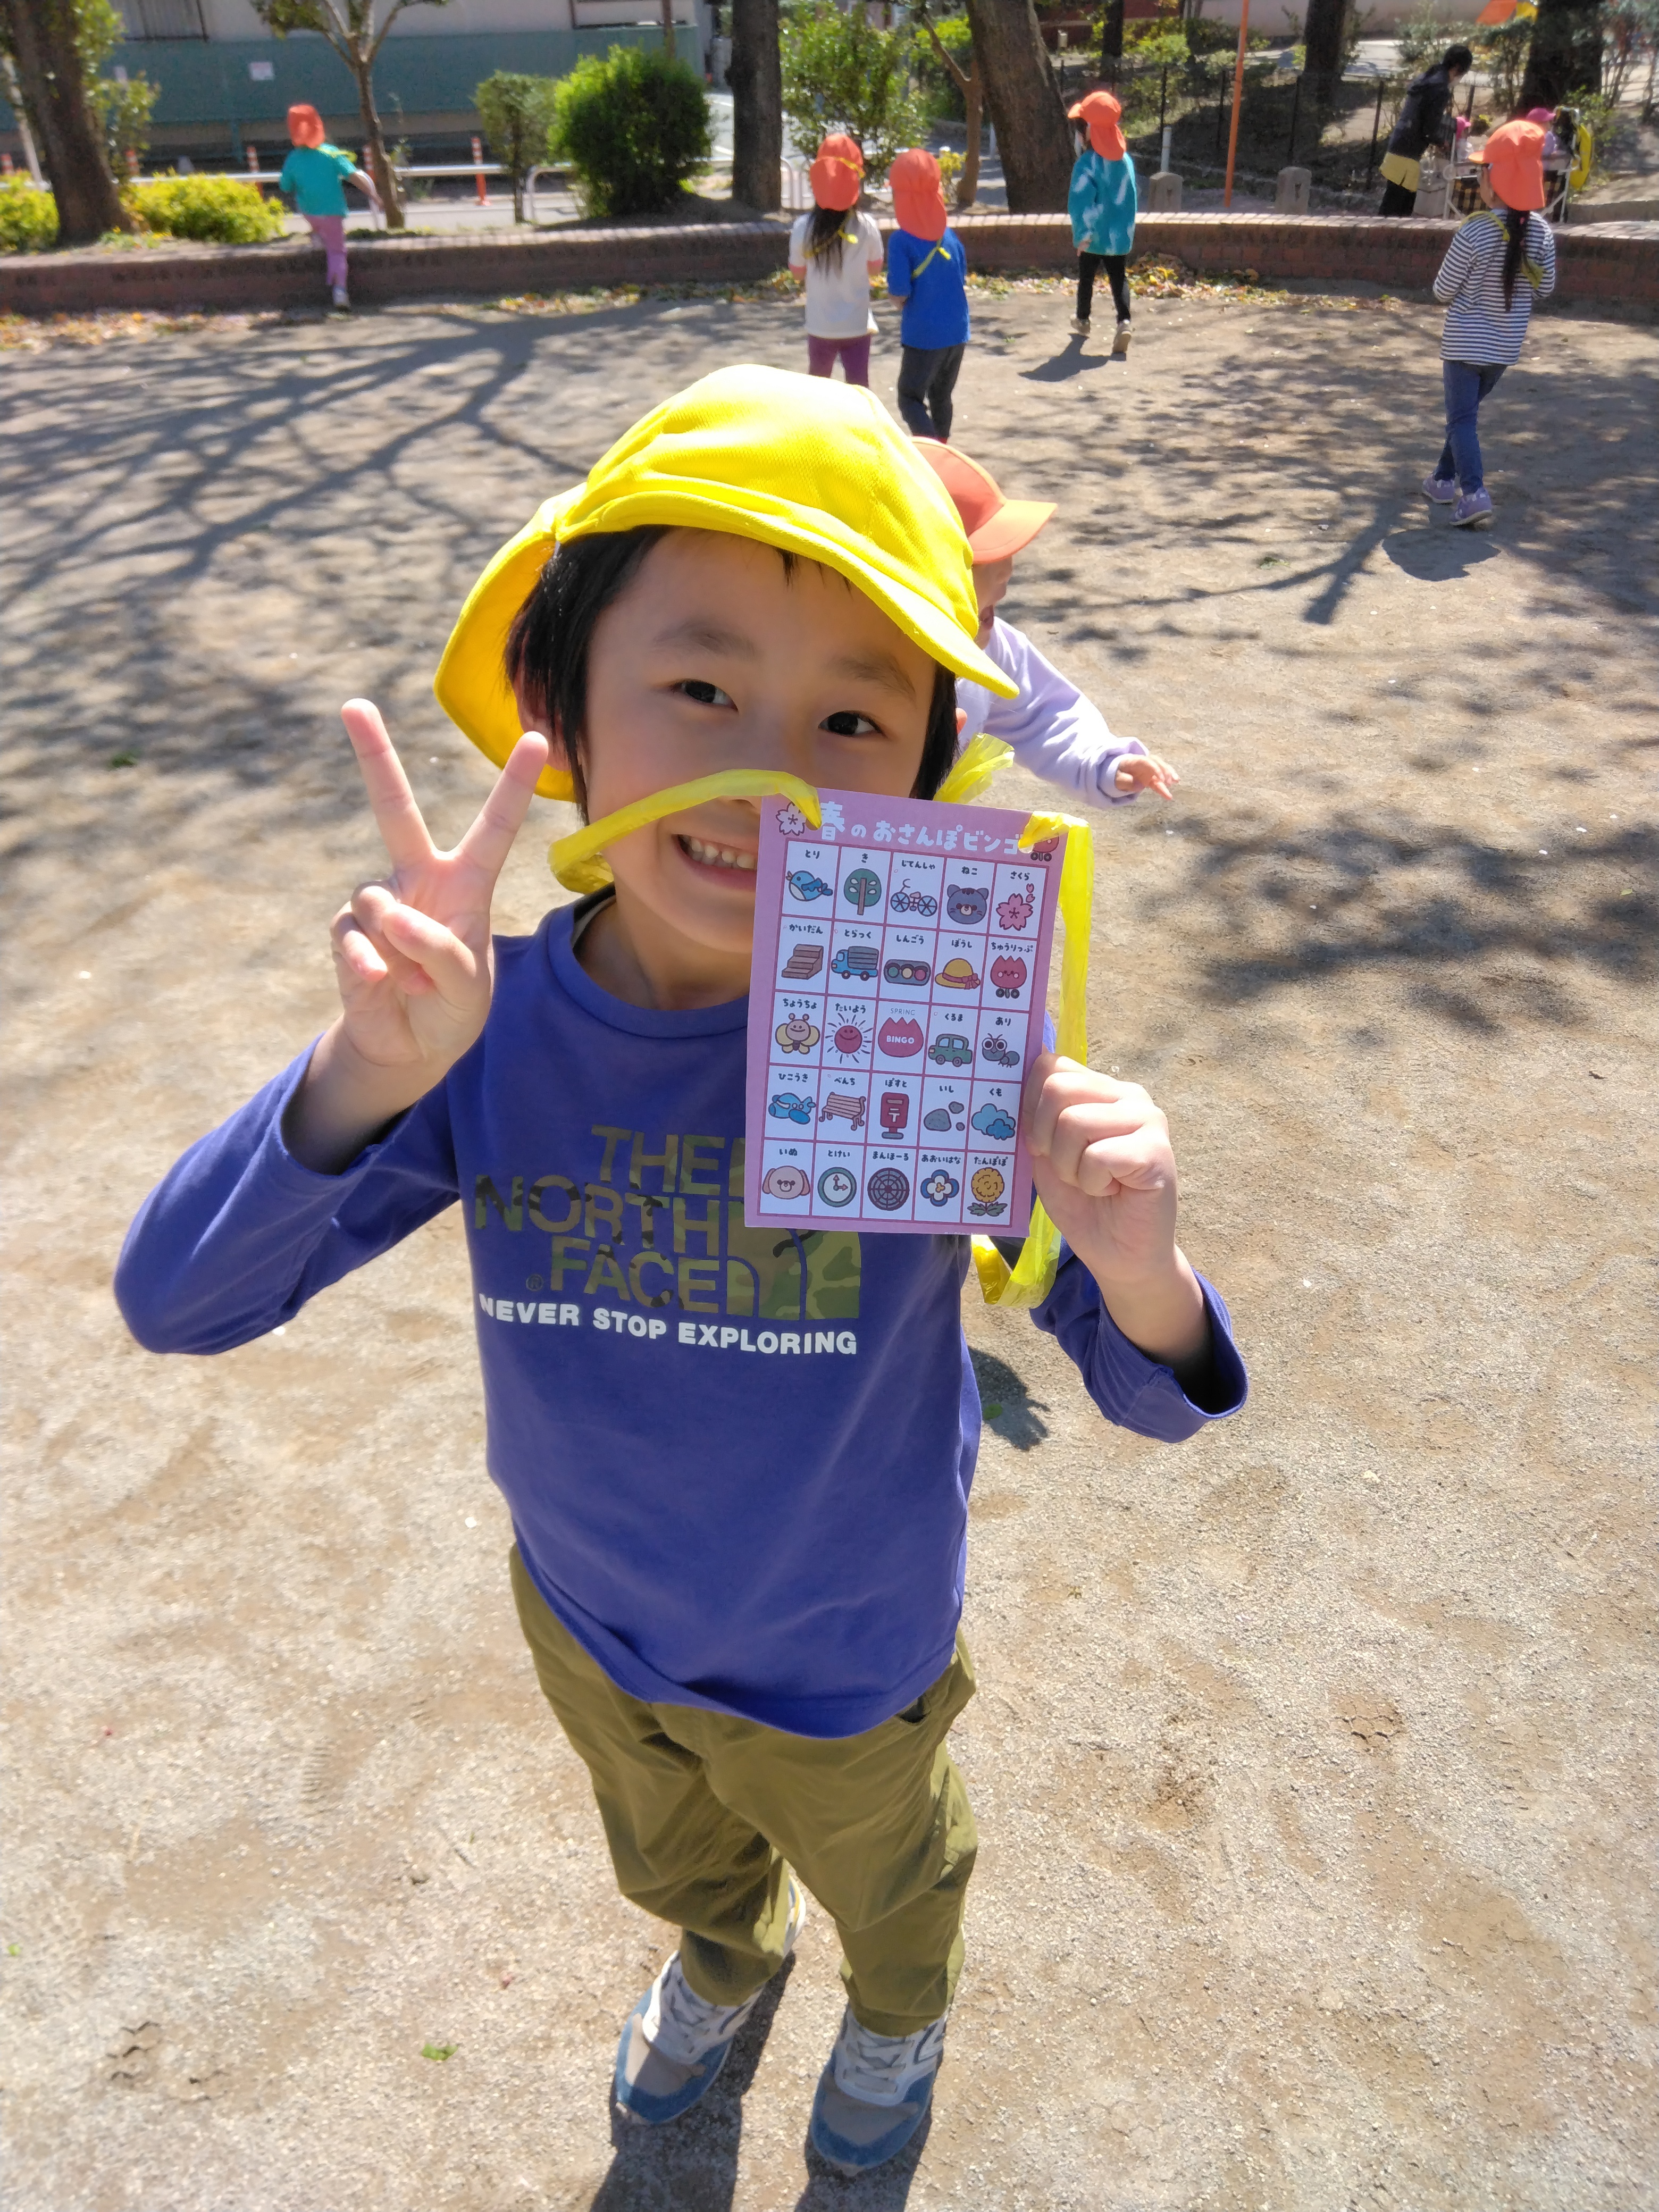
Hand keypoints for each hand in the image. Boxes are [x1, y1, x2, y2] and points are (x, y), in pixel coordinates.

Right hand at [287, 701, 546, 1171]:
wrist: (409, 1046)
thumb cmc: (453, 1008)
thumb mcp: (468, 988)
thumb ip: (442, 951)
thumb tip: (388, 915)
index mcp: (467, 883)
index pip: (494, 827)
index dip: (514, 784)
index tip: (538, 736)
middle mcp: (420, 881)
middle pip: (394, 811)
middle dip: (374, 756)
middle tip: (354, 703)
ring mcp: (380, 904)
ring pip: (377, 902)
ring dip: (401, 950)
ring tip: (416, 982)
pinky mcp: (347, 933)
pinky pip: (352, 939)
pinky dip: (368, 967)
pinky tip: (382, 985)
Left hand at [1022, 1054, 1207, 1368]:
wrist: (1120, 1255)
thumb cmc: (1083, 1204)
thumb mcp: (1046, 1153)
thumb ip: (1034, 1115)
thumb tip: (1009, 1075)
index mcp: (1100, 1089)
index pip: (1050, 1066)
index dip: (1030, 1107)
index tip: (1041, 1145)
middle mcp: (1128, 1095)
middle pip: (1057, 1089)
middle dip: (1046, 1139)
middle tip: (1068, 1169)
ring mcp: (1147, 1120)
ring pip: (1073, 1122)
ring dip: (1069, 1166)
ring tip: (1091, 1182)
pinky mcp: (1157, 1152)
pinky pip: (1097, 1156)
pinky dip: (1091, 1182)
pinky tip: (1111, 1191)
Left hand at [1112, 751, 1179, 799]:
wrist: (1113, 772)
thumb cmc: (1114, 773)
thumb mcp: (1115, 778)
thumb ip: (1126, 781)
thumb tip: (1140, 785)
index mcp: (1134, 761)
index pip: (1147, 762)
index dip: (1155, 769)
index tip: (1160, 779)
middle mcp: (1143, 763)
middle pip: (1157, 763)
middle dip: (1165, 771)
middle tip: (1170, 781)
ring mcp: (1147, 770)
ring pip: (1161, 769)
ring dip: (1169, 774)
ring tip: (1176, 781)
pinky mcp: (1149, 777)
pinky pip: (1159, 779)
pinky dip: (1166, 781)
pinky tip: (1176, 782)